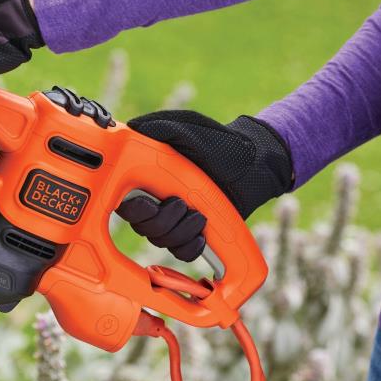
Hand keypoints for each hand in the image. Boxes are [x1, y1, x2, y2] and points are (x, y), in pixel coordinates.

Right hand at [116, 111, 292, 261]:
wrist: (253, 163)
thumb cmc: (221, 143)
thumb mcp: (189, 128)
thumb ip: (159, 128)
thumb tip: (132, 129)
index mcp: (150, 179)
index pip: (127, 205)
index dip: (135, 210)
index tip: (151, 203)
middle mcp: (157, 202)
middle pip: (144, 228)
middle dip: (163, 220)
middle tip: (182, 204)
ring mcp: (175, 220)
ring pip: (162, 241)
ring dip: (181, 231)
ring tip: (199, 215)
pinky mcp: (193, 235)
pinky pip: (181, 252)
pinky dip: (190, 247)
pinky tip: (201, 235)